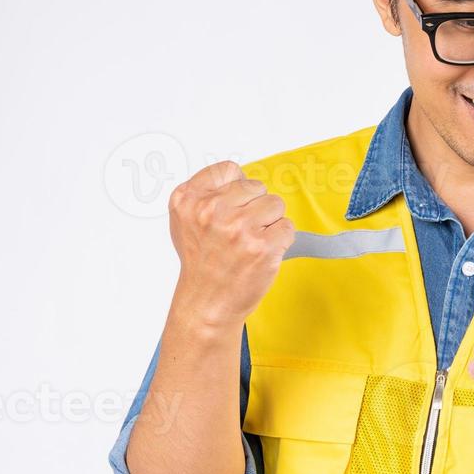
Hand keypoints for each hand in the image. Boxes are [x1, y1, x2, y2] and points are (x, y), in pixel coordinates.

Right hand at [166, 160, 295, 328]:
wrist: (207, 303)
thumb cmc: (201, 263)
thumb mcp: (186, 221)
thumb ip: (208, 194)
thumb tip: (240, 177)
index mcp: (189, 199)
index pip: (229, 169)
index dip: (238, 190)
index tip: (233, 208)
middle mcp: (212, 211)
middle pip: (256, 186)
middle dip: (254, 207)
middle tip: (239, 233)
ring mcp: (238, 228)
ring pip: (275, 204)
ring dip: (269, 223)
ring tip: (250, 243)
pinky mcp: (263, 247)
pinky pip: (287, 227)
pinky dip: (280, 241)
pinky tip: (261, 254)